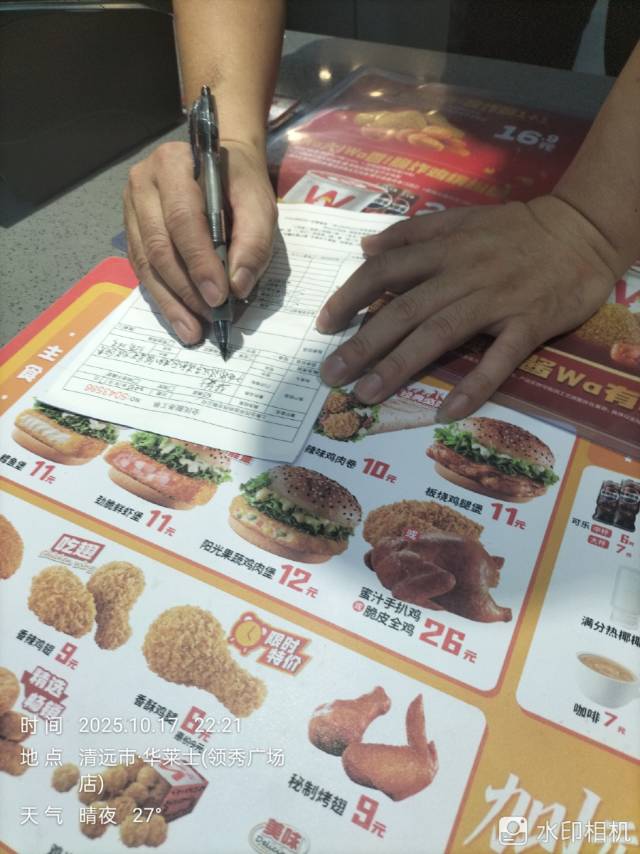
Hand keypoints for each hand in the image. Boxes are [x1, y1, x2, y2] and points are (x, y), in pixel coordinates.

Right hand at [123, 139, 275, 343]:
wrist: (220, 164)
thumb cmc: (239, 182)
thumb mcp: (258, 204)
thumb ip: (254, 241)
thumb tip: (238, 286)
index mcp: (174, 164)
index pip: (182, 218)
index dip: (199, 261)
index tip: (219, 296)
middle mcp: (143, 182)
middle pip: (159, 245)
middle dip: (185, 289)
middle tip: (209, 318)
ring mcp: (131, 207)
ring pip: (146, 263)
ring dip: (172, 301)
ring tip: (193, 330)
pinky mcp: (132, 231)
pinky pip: (143, 270)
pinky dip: (163, 297)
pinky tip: (180, 318)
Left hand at [317, 195, 620, 420]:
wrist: (583, 230)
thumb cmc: (517, 229)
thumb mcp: (462, 218)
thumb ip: (413, 233)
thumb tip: (365, 248)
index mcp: (445, 248)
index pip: (386, 271)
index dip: (351, 296)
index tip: (324, 324)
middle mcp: (464, 274)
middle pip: (404, 310)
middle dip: (362, 343)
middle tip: (330, 374)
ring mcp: (497, 300)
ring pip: (440, 334)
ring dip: (399, 366)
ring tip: (365, 395)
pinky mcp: (529, 324)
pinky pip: (499, 359)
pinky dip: (473, 386)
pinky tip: (445, 411)